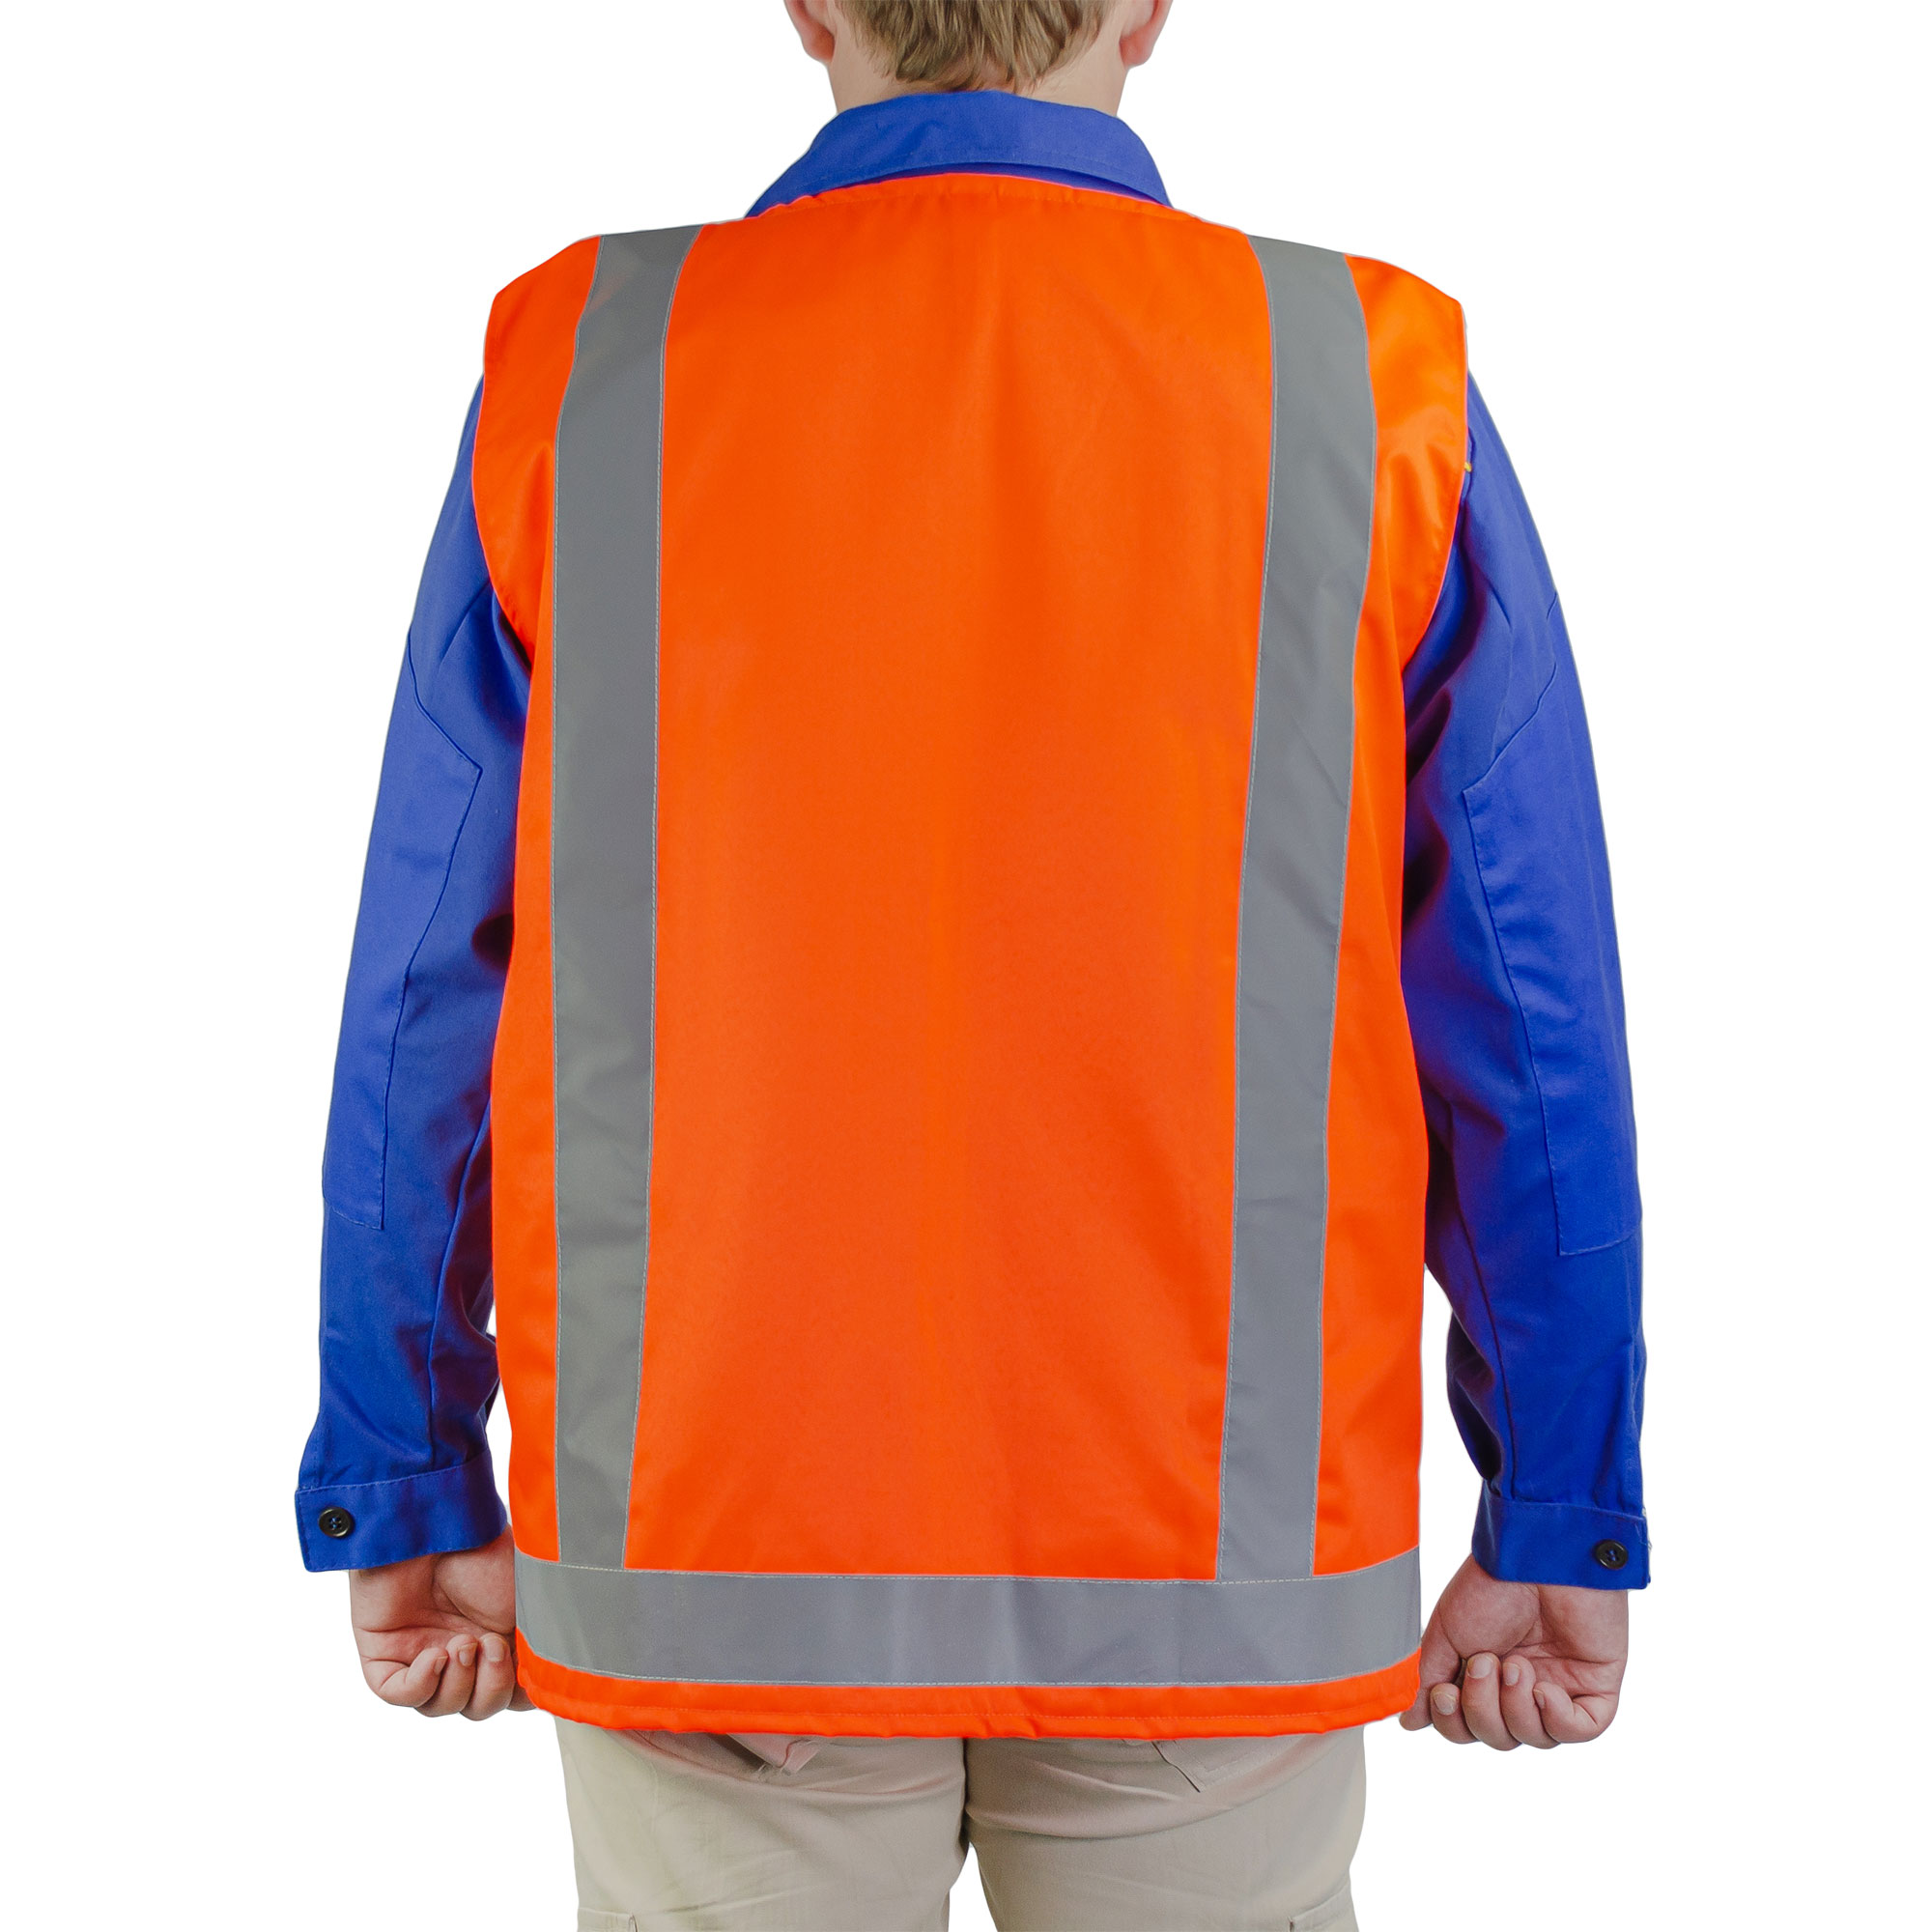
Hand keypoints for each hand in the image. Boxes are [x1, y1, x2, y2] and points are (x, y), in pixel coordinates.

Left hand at [348, 1528, 530, 1719]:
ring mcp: (421, 1652)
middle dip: (490, 1688)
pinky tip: (434, 1655)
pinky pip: (400, 1694)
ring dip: (458, 1683)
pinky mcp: (384, 1652)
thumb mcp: (532, 1604)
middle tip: (491, 1644)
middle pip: (477, 1706)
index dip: (520, 1693)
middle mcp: (462, 1649)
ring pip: (440, 1705)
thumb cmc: (488, 1551)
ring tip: (462, 1642)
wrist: (440, 1522)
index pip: (511, 1694)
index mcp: (500, 1638)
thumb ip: (541, 1649)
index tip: (528, 1670)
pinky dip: (420, 1685)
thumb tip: (547, 1687)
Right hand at [1399, 1554, 1626, 1749]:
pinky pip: (1580, 1730)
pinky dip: (1558, 1719)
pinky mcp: (1596, 1685)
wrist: (1535, 1557)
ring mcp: (1560, 1686)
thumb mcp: (1447, 1633)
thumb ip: (1430, 1679)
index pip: (1468, 1726)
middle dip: (1484, 1710)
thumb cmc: (1491, 1585)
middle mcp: (1522, 1685)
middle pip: (1500, 1737)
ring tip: (1517, 1665)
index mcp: (1486, 1673)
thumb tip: (1410, 1720)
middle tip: (1485, 1663)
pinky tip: (1544, 1689)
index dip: (1454, 1722)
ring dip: (1518, 1708)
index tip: (1445, 1693)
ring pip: (1537, 1738)